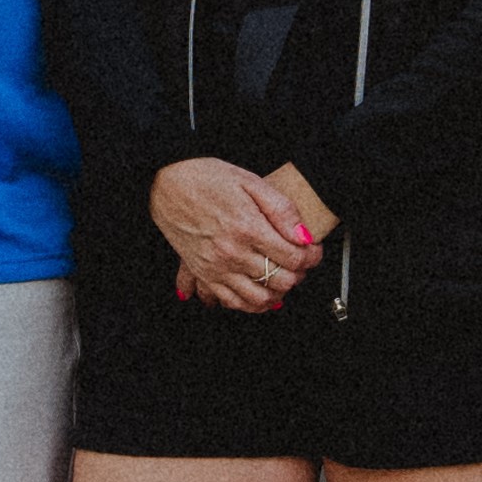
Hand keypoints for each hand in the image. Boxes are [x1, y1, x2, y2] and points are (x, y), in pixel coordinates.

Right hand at [147, 156, 326, 317]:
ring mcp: (216, 267)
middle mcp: (232, 253)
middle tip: (301, 263)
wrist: (167, 183)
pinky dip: (251, 304)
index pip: (294, 257)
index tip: (313, 251)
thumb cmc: (206, 178)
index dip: (312, 257)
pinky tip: (260, 293)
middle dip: (299, 274)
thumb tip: (303, 235)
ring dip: (278, 293)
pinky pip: (232, 301)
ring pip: (259, 298)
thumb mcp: (250, 182)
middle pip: (281, 281)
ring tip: (283, 278)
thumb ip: (281, 210)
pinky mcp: (203, 273)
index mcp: (248, 228)